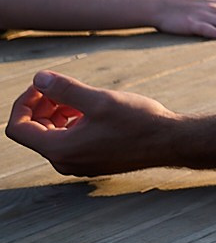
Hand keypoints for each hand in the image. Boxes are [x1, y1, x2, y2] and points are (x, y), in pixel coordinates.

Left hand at [7, 72, 179, 175]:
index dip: (24, 103)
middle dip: (42, 106)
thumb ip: (64, 90)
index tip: (42, 86)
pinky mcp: (92, 161)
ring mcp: (78, 164)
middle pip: (34, 132)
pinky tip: (92, 109)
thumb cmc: (138, 122)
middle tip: (60, 86)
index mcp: (60, 149)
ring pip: (52, 136)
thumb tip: (39, 78)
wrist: (171, 142)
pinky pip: (69, 142)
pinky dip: (71, 123)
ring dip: (57, 113)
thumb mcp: (99, 100)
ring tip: (79, 95)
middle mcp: (64, 162)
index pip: (18, 128)